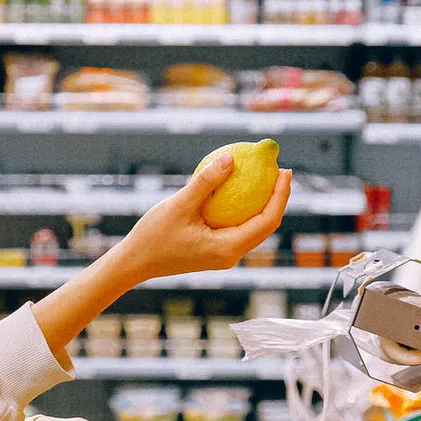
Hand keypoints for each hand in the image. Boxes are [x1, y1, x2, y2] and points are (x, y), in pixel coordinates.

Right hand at [118, 156, 291, 281]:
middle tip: (280, 169)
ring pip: (254, 228)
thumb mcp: (179, 205)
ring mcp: (224, 255)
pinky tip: (239, 189)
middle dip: (277, 198)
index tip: (284, 170)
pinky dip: (244, 209)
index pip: (267, 221)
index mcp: (228, 248)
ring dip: (263, 203)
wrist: (135, 263)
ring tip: (266, 177)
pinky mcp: (215, 251)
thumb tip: (232, 158)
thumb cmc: (154, 236)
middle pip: (266, 226)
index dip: (280, 195)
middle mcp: (231, 255)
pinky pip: (237, 227)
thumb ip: (206, 182)